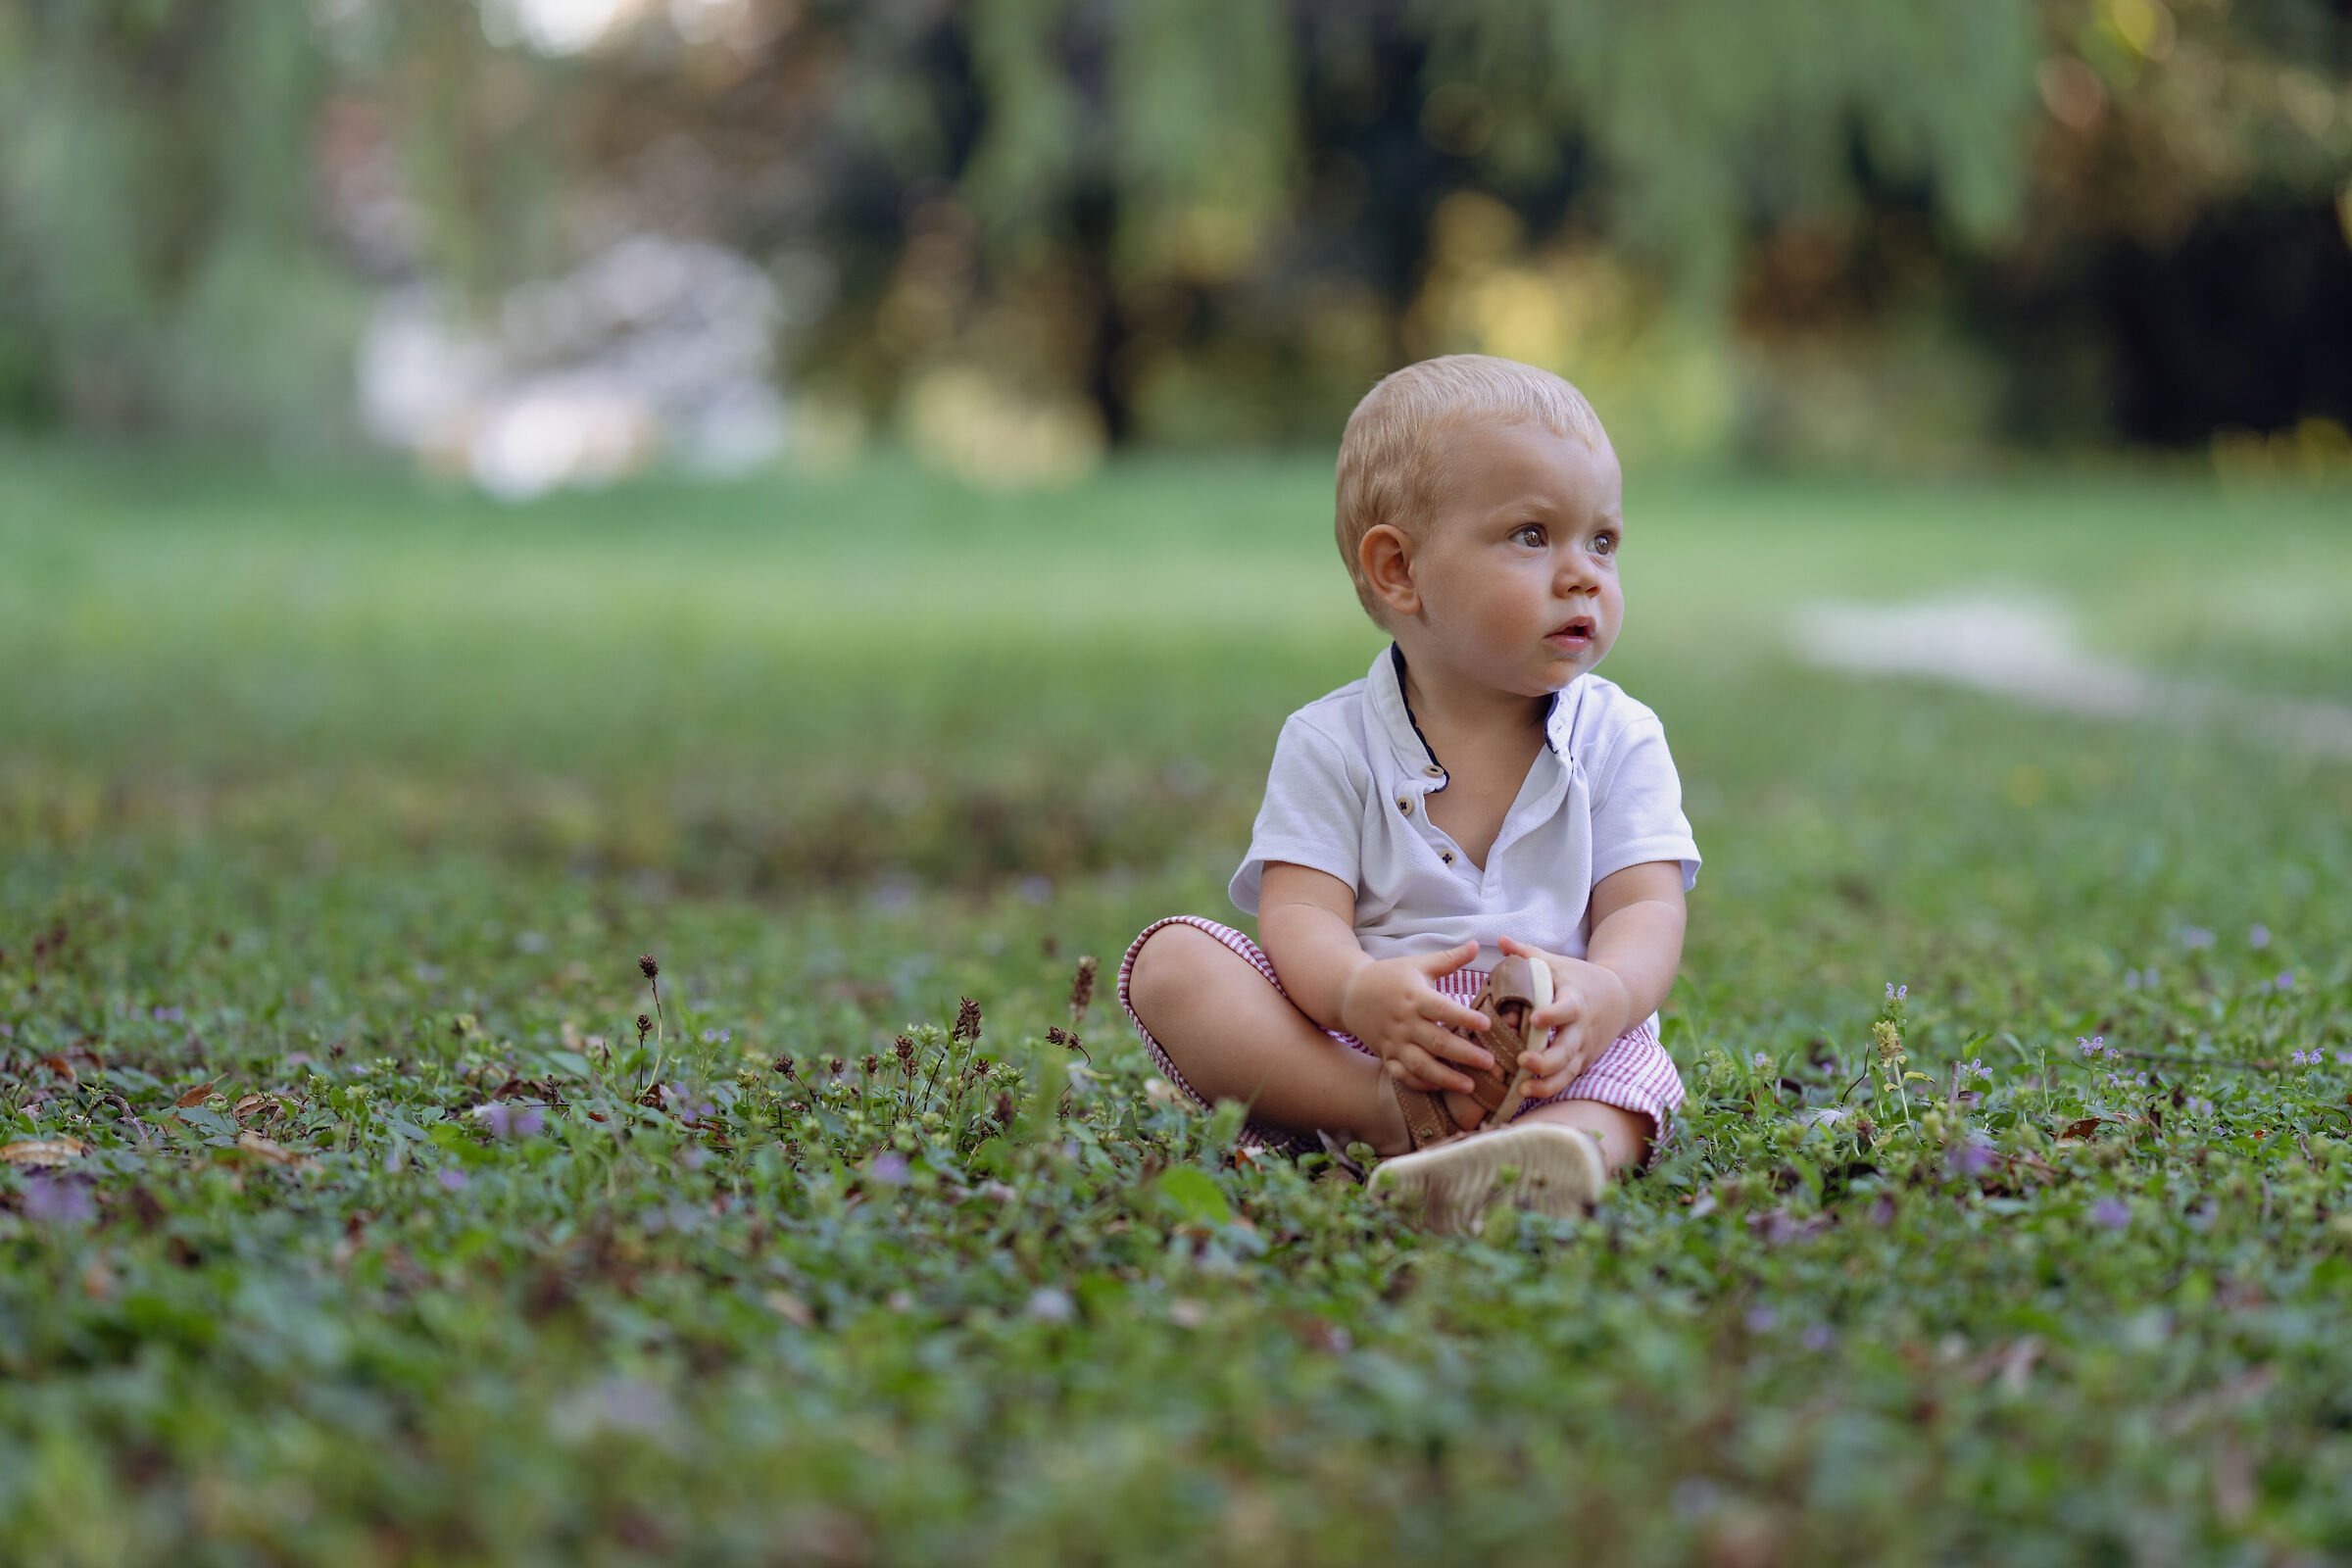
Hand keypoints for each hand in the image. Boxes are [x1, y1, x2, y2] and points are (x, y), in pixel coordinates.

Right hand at [1337, 942, 1496, 1094]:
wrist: (1350, 993)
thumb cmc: (1390, 976)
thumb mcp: (1418, 964)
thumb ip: (1448, 959)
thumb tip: (1476, 943)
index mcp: (1415, 997)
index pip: (1443, 1009)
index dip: (1465, 1018)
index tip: (1488, 1025)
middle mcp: (1405, 1022)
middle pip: (1437, 1042)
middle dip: (1465, 1055)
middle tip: (1491, 1063)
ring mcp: (1394, 1042)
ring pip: (1420, 1065)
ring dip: (1445, 1078)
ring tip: (1471, 1087)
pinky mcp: (1386, 1055)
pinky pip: (1402, 1075)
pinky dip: (1420, 1084)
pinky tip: (1440, 1088)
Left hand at [1497, 937, 1632, 1099]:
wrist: (1620, 997)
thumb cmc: (1579, 977)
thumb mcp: (1557, 963)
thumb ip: (1528, 954)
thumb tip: (1501, 940)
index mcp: (1575, 1000)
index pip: (1566, 1009)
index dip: (1552, 1015)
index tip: (1534, 1018)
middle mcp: (1581, 1029)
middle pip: (1567, 1049)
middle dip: (1546, 1059)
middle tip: (1522, 1061)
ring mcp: (1583, 1048)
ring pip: (1567, 1071)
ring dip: (1546, 1083)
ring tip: (1521, 1089)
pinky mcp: (1582, 1062)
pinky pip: (1567, 1080)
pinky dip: (1549, 1089)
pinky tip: (1526, 1093)